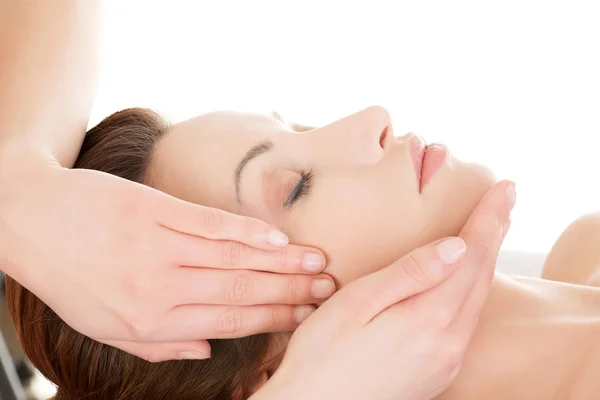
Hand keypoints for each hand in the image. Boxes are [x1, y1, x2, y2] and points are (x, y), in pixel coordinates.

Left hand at [0, 164, 333, 360]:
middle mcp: (161, 287)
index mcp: (151, 322)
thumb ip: (161, 343)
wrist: (31, 218)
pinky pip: (211, 224)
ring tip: (318, 263)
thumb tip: (209, 350)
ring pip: (234, 259)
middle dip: (290, 292)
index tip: (304, 317)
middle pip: (240, 292)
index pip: (227, 323)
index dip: (271, 320)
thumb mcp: (105, 328)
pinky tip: (277, 238)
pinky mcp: (156, 210)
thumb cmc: (70, 276)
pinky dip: (247, 232)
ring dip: (281, 262)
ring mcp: (160, 246)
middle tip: (328, 290)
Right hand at [253, 180, 514, 399]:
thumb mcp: (358, 304)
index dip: (489, 219)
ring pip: (477, 299)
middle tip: (505, 201)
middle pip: (481, 277)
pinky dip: (472, 290)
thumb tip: (455, 246)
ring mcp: (446, 360)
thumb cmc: (324, 357)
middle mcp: (449, 342)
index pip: (471, 256)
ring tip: (490, 231)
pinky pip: (466, 321)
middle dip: (495, 234)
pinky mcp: (438, 372)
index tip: (505, 189)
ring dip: (485, 262)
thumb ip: (409, 274)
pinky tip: (463, 281)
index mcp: (429, 318)